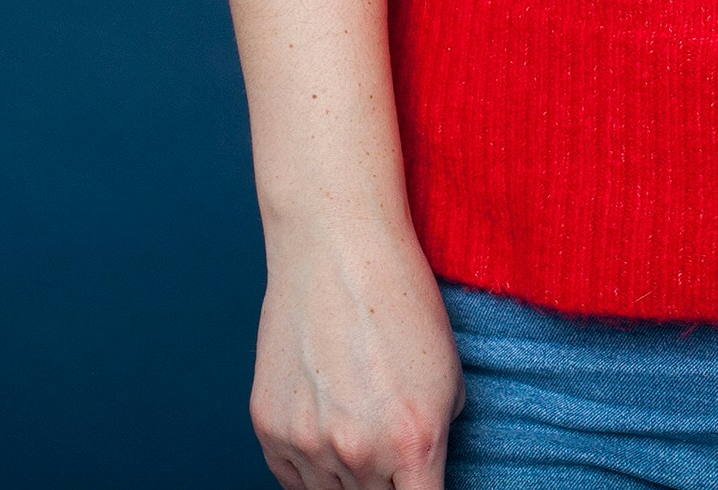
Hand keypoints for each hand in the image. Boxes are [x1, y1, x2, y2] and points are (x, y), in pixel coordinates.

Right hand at [249, 221, 459, 489]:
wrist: (337, 250)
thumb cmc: (401, 302)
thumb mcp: (449, 374)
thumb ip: (437, 436)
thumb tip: (421, 470)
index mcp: (415, 442)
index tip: (418, 487)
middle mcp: (360, 452)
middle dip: (385, 487)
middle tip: (388, 455)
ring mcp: (307, 443)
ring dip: (346, 481)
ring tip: (357, 434)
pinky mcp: (268, 428)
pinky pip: (290, 478)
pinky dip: (308, 469)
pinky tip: (324, 437)